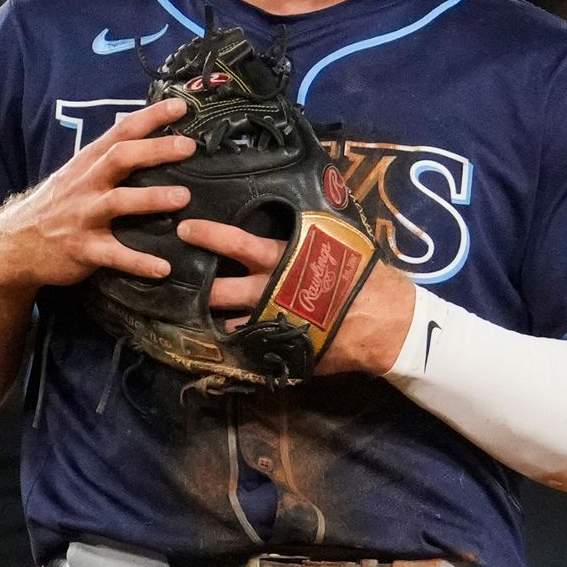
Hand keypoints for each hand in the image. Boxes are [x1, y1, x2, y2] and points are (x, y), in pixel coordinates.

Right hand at [0, 98, 204, 291]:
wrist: (16, 245)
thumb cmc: (58, 206)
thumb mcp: (78, 175)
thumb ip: (109, 161)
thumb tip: (155, 144)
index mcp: (88, 163)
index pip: (121, 131)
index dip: (150, 117)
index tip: (181, 106)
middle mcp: (86, 184)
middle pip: (120, 159)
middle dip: (154, 150)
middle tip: (188, 147)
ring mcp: (83, 216)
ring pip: (118, 202)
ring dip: (151, 198)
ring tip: (183, 197)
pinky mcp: (83, 249)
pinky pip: (114, 255)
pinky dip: (138, 261)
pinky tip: (163, 268)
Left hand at [172, 214, 416, 373]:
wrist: (389, 324)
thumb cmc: (368, 277)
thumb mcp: (340, 244)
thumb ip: (312, 235)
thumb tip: (299, 217)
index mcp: (284, 261)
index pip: (236, 244)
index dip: (209, 236)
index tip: (185, 230)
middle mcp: (271, 292)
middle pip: (221, 291)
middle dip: (198, 288)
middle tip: (177, 281)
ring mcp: (275, 324)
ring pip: (231, 323)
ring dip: (215, 320)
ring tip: (197, 316)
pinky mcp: (285, 349)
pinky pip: (254, 347)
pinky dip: (243, 344)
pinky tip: (231, 342)